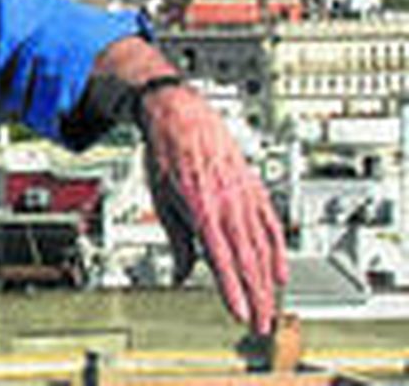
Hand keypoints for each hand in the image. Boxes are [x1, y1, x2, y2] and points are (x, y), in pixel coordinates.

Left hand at [140, 85, 288, 333]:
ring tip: (270, 306)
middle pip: (247, 259)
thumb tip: (181, 273)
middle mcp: (227, 203)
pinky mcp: (253, 189)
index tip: (238, 312)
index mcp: (201, 207)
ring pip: (262, 246)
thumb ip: (175, 240)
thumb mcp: (160, 199)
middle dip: (255, 295)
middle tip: (259, 323)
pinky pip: (271, 225)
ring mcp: (245, 196)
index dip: (231, 289)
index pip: (220, 258)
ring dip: (267, 281)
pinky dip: (278, 251)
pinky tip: (280, 272)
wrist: (182, 116)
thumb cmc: (166, 155)